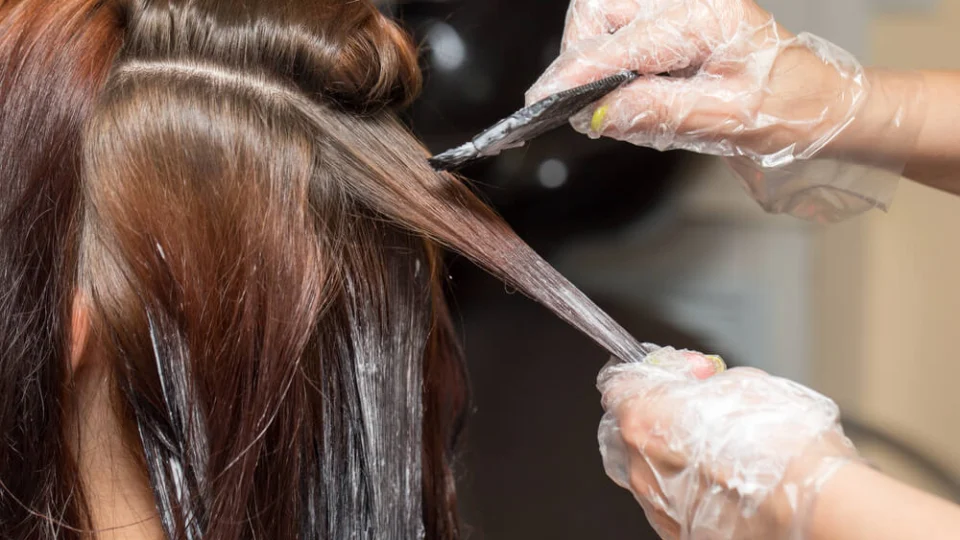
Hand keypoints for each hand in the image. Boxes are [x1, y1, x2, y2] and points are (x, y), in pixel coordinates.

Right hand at [528, 0, 865, 162]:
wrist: (814, 103)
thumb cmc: (787, 109)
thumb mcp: (728, 121)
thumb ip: (661, 113)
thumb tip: (600, 114)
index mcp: (706, 18)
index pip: (621, 43)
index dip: (577, 75)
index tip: (543, 101)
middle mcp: (688, 2)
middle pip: (600, 10)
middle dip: (578, 55)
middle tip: (577, 104)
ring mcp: (678, 7)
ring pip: (603, 15)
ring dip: (590, 56)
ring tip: (605, 102)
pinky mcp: (671, 21)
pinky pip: (619, 29)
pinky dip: (608, 60)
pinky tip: (624, 92)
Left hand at [598, 347, 859, 538]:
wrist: (816, 509)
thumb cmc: (784, 447)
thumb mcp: (744, 383)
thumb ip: (706, 380)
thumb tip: (702, 381)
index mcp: (645, 419)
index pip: (620, 385)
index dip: (653, 374)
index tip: (681, 375)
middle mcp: (640, 466)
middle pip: (631, 430)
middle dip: (662, 416)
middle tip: (704, 410)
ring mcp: (657, 506)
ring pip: (650, 471)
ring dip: (676, 456)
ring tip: (724, 453)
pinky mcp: (680, 535)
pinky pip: (672, 505)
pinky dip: (690, 492)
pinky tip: (728, 485)